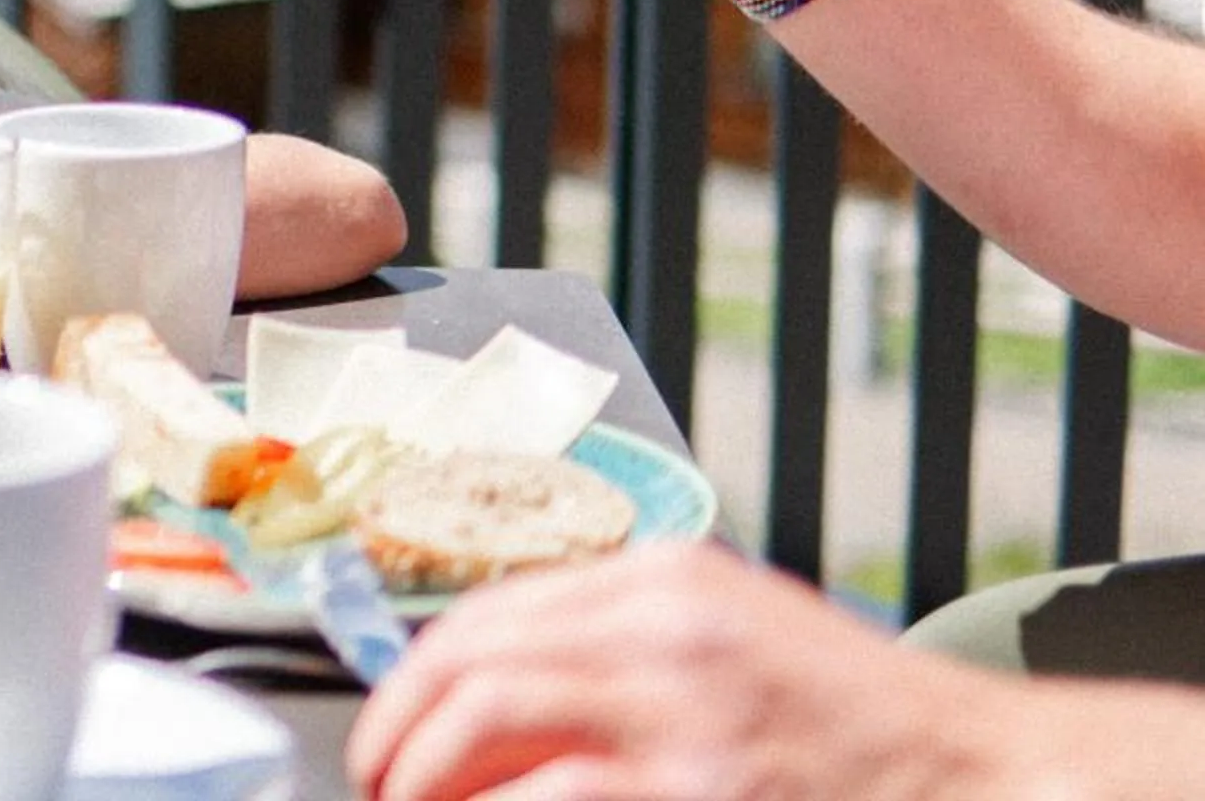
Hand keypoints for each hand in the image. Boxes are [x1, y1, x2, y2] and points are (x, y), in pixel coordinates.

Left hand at [350, 542, 1017, 800]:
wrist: (979, 774)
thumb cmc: (855, 722)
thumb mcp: (733, 634)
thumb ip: (622, 639)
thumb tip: (489, 679)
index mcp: (664, 579)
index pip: (488, 609)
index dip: (414, 676)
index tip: (389, 724)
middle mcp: (663, 632)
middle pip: (468, 663)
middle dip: (396, 731)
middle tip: (379, 780)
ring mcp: (681, 719)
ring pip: (486, 727)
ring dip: (425, 777)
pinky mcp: (699, 796)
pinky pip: (551, 800)